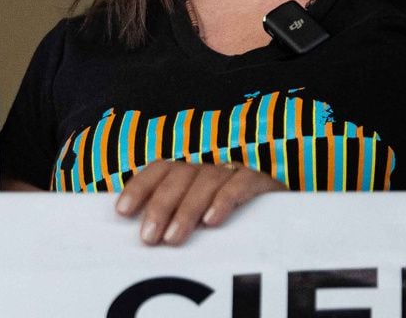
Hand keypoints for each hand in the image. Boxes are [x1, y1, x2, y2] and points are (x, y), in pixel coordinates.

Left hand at [114, 160, 284, 245]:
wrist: (283, 215)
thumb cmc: (228, 219)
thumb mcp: (196, 218)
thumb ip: (171, 219)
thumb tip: (138, 235)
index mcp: (188, 173)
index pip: (158, 170)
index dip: (139, 187)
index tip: (122, 211)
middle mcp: (207, 168)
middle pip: (178, 177)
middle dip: (160, 207)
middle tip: (149, 238)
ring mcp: (232, 172)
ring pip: (205, 181)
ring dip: (187, 210)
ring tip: (173, 238)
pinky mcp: (260, 180)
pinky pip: (241, 182)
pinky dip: (225, 199)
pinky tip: (213, 220)